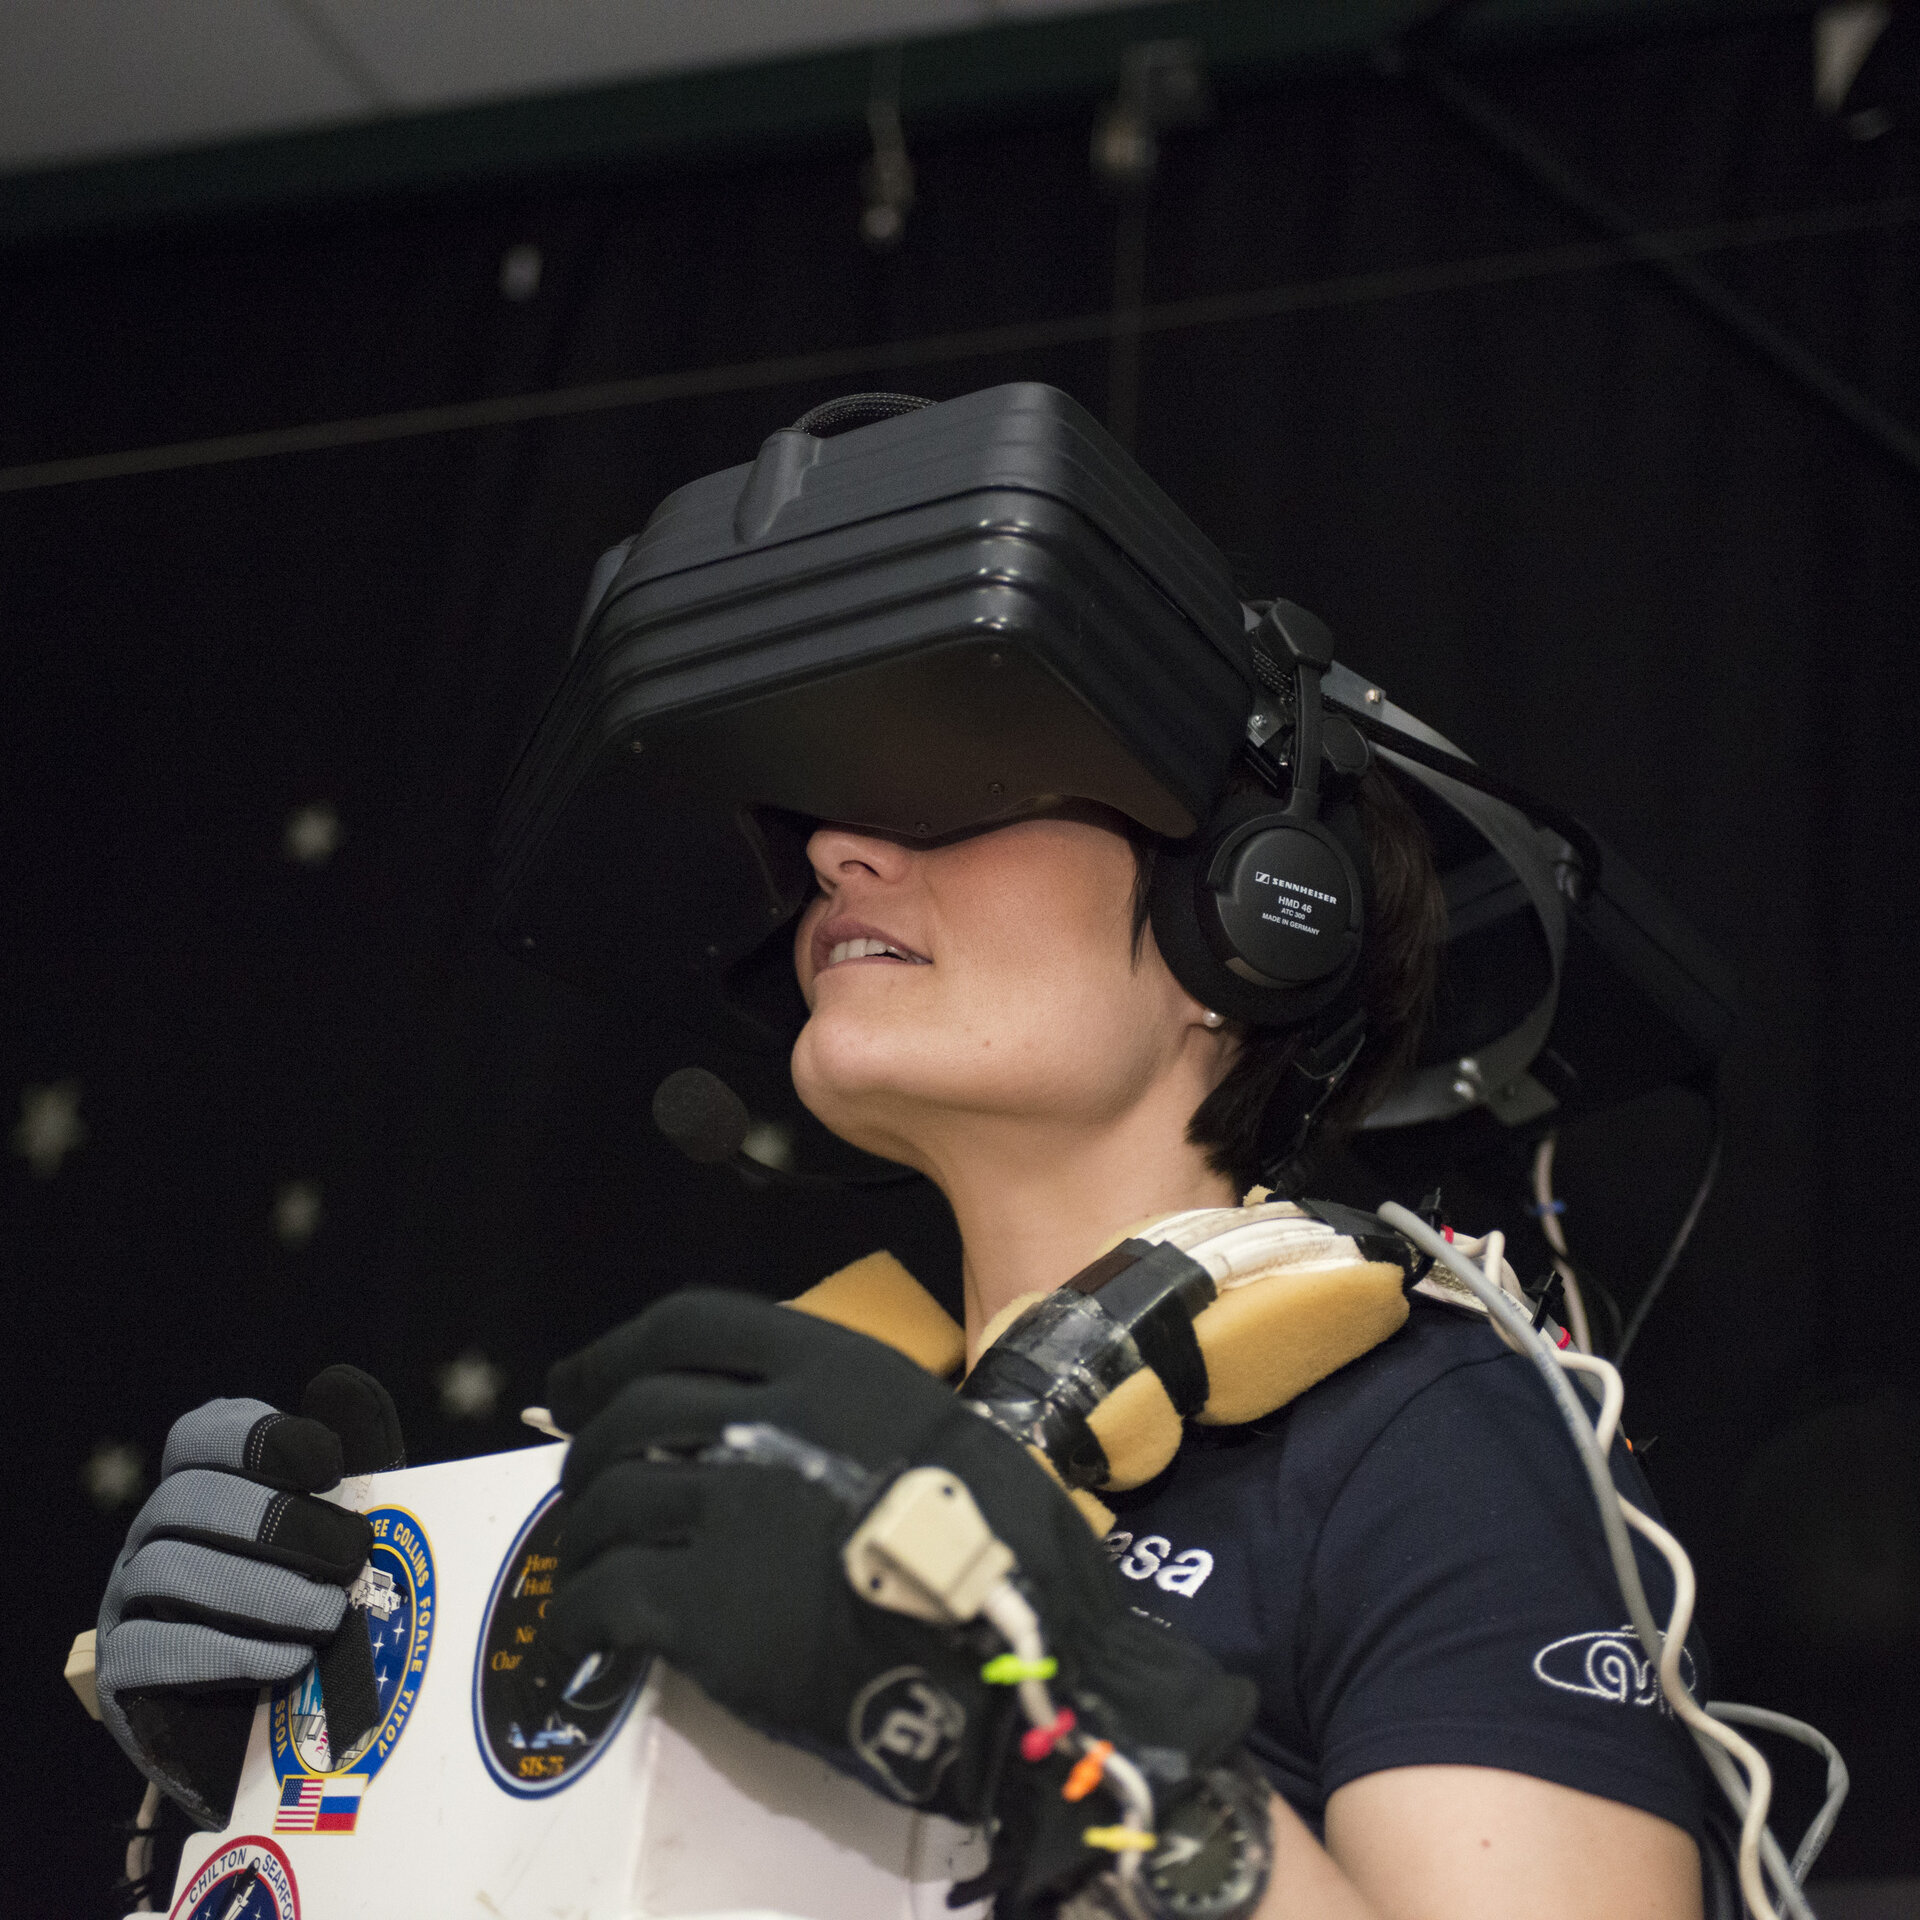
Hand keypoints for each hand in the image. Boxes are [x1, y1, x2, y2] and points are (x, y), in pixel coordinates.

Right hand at [95, 1364, 404, 1826]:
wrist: (285, 1712)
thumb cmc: (318, 1590)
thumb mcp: (348, 1516)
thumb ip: (354, 1450)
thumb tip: (339, 1382)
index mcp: (204, 1484)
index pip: (202, 1435)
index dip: (260, 1438)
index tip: (329, 1465)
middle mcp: (155, 1532)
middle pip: (190, 1501)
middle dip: (278, 1523)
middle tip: (350, 1554)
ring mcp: (128, 1598)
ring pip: (170, 1572)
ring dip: (261, 1592)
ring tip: (328, 1614)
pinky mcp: (123, 1670)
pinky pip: (153, 1649)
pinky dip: (227, 1651)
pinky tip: (288, 1660)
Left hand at [545, 1292, 1255, 1917]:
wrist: (1012, 1646)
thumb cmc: (1000, 1539)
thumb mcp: (928, 1419)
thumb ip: (836, 1409)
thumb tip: (756, 1426)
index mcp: (829, 1362)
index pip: (686, 1324)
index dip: (611, 1354)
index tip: (575, 1387)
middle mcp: (767, 1418)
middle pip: (631, 1414)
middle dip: (589, 1453)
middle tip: (583, 1489)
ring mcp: (728, 1510)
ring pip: (607, 1503)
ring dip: (582, 1540)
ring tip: (587, 1571)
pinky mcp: (705, 1607)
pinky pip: (602, 1595)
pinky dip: (577, 1617)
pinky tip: (585, 1640)